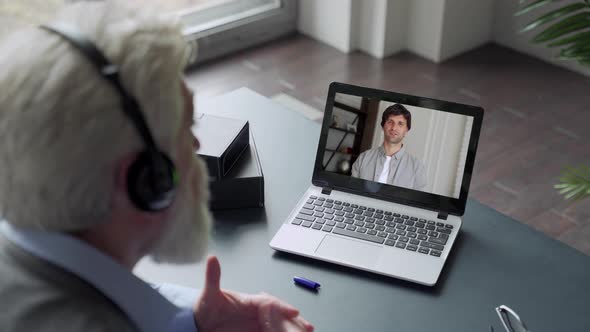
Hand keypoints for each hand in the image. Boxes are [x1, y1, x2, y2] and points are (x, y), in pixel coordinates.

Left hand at [194, 256, 313, 331]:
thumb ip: (213, 278)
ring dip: (292, 327)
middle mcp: (257, 312)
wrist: (201, 324)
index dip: (281, 306)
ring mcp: (257, 323)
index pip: (269, 303)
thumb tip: (212, 258)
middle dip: (294, 319)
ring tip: (306, 330)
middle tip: (307, 326)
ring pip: (280, 324)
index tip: (293, 311)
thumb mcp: (208, 294)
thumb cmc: (206, 307)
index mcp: (250, 301)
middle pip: (280, 314)